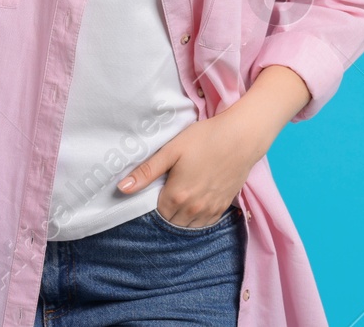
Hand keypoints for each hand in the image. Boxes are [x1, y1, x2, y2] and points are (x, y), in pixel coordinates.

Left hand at [115, 109, 267, 229]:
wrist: (241, 138)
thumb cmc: (204, 139)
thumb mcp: (171, 150)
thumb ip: (146, 172)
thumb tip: (122, 188)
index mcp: (176, 196)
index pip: (156, 213)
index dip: (152, 202)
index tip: (155, 189)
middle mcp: (193, 209)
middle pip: (171, 222)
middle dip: (165, 211)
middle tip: (166, 191)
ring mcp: (210, 210)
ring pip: (187, 226)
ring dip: (180, 217)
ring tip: (179, 197)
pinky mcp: (223, 207)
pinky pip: (204, 224)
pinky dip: (196, 218)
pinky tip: (194, 202)